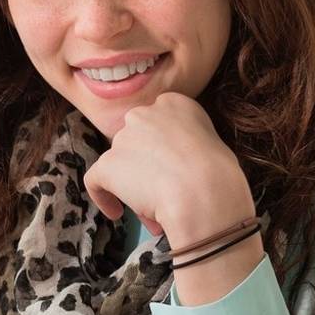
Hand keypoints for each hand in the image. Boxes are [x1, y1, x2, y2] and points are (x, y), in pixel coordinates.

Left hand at [80, 92, 256, 245]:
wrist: (204, 193)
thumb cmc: (220, 176)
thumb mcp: (212, 144)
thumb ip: (187, 143)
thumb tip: (173, 164)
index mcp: (174, 103)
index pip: (157, 125)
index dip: (161, 150)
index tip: (171, 168)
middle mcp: (144, 113)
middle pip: (136, 142)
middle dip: (145, 166)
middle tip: (162, 191)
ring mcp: (123, 138)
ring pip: (120, 164)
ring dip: (133, 186)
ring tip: (155, 210)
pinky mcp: (107, 164)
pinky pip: (95, 180)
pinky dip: (103, 196)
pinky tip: (116, 211)